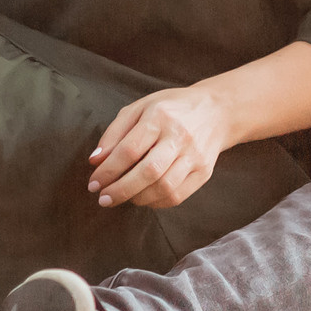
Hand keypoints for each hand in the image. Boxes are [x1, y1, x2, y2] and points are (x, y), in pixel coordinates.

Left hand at [87, 86, 231, 208]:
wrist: (216, 111)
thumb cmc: (171, 109)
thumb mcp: (140, 108)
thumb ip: (115, 132)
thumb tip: (95, 160)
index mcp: (160, 116)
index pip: (129, 150)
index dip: (108, 171)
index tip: (93, 183)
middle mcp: (180, 136)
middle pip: (148, 172)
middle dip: (120, 190)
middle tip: (103, 199)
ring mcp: (195, 156)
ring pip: (164, 187)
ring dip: (137, 198)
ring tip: (123, 197)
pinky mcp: (204, 172)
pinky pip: (177, 196)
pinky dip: (155, 202)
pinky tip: (144, 197)